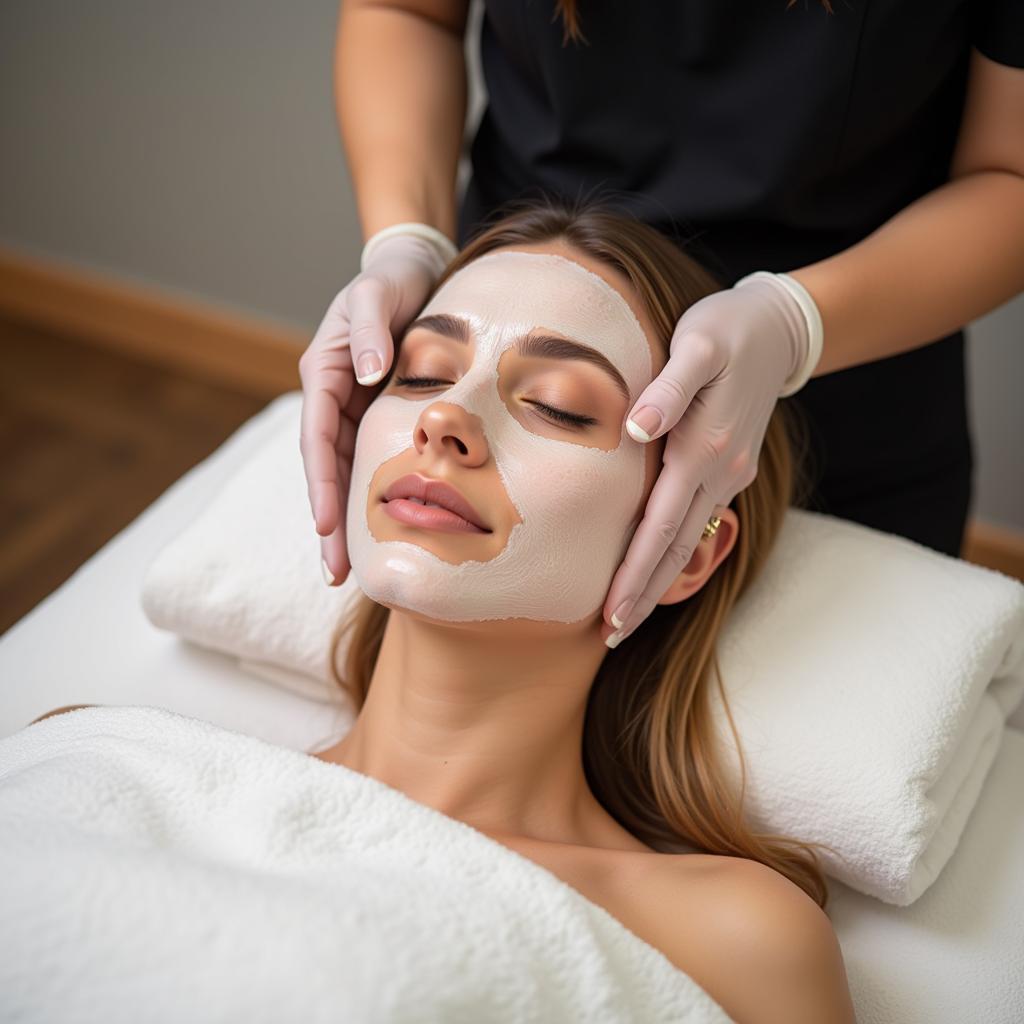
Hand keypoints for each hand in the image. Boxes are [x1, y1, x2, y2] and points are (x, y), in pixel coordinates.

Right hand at [299, 232, 447, 584]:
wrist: (412, 272)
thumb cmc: (390, 280)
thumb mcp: (376, 295)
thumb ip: (371, 332)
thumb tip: (369, 374)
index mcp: (324, 373)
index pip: (316, 438)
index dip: (320, 483)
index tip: (325, 524)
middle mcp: (333, 398)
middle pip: (326, 469)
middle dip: (328, 521)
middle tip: (336, 572)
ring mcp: (354, 410)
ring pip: (346, 473)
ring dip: (345, 520)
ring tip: (349, 570)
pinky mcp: (377, 415)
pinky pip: (372, 461)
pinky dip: (372, 496)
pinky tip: (381, 532)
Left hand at [600, 272, 817, 646]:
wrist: (779, 327)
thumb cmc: (726, 329)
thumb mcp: (698, 345)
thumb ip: (669, 390)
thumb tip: (636, 431)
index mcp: (703, 451)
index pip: (661, 528)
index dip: (634, 575)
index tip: (610, 616)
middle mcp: (719, 473)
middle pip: (676, 550)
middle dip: (643, 596)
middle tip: (610, 638)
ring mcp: (728, 474)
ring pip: (689, 541)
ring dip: (658, 582)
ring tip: (626, 616)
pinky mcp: (730, 468)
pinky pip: (698, 522)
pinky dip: (673, 552)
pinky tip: (655, 566)